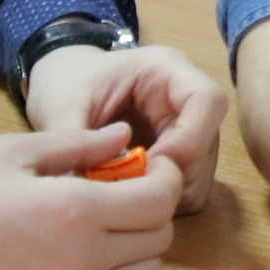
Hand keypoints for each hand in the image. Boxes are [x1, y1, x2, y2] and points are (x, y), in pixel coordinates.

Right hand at [0, 125, 182, 269]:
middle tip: (122, 196)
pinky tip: (84, 268)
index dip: (164, 177)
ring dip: (137, 253)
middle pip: (160, 241)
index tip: (150, 167)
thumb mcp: (10, 153)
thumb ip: (76, 144)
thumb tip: (124, 137)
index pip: (160, 199)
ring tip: (103, 232)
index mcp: (75, 210)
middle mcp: (84, 263)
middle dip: (150, 212)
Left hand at [22, 41, 228, 213]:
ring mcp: (187, 128)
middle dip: (172, 174)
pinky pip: (187, 188)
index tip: (151, 164)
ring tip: (121, 192)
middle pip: (206, 143)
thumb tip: (85, 189)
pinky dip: (160, 199)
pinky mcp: (180, 155)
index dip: (189, 138)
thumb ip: (76, 144)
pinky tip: (127, 194)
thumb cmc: (65, 84)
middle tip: (128, 190)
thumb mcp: (62, 107)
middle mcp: (185, 98)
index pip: (207, 100)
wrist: (62, 84)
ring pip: (200, 172)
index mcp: (165, 70)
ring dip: (165, 191)